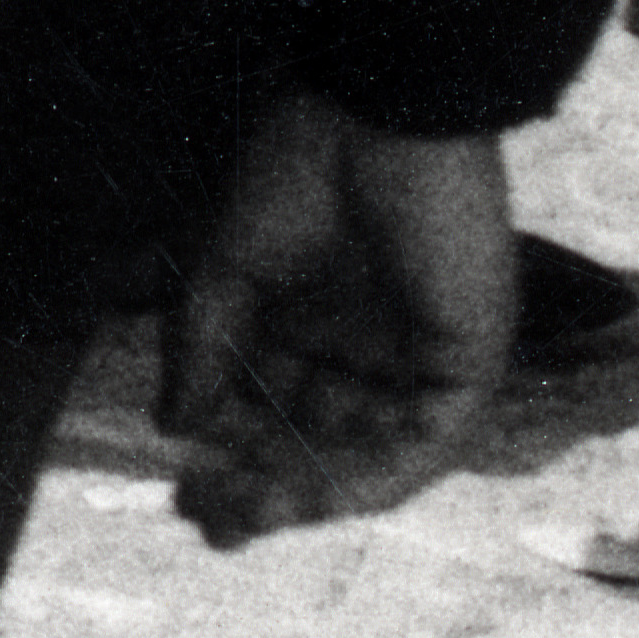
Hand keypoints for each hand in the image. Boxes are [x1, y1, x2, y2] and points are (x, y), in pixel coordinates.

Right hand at [161, 102, 520, 544]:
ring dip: (311, 495)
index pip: (270, 411)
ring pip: (367, 454)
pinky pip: (423, 441)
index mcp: (309, 322)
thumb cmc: (298, 169)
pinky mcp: (465, 364)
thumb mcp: (226, 265)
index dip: (227, 455)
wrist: (382, 118)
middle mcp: (365, 351)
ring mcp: (417, 361)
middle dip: (263, 486)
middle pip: (316, 444)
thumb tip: (173, 423)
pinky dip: (373, 475)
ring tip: (250, 515)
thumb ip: (203, 345)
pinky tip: (316, 496)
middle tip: (209, 519)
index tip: (182, 490)